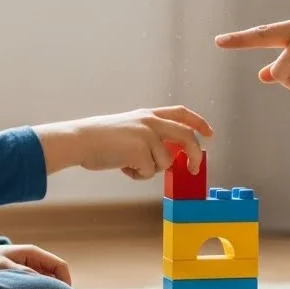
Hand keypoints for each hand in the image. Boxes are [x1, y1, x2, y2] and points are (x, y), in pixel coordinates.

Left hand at [0, 243, 72, 284]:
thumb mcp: (2, 267)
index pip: (60, 266)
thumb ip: (23, 274)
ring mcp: (26, 270)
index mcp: (33, 254)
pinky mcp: (17, 280)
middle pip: (55, 276)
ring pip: (45, 284)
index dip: (66, 283)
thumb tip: (44, 285)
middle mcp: (33, 261)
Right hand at [37, 106, 212, 180]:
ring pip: (165, 162)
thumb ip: (150, 137)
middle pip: (187, 136)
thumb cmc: (100, 139)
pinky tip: (123, 167)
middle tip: (195, 169)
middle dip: (195, 154)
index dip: (198, 122)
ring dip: (150, 170)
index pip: (181, 113)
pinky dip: (137, 175)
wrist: (80, 140)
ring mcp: (147, 135)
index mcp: (148, 114)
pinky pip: (149, 172)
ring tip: (129, 164)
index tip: (209, 134)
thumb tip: (169, 157)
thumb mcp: (129, 128)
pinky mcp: (140, 150)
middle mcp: (151, 122)